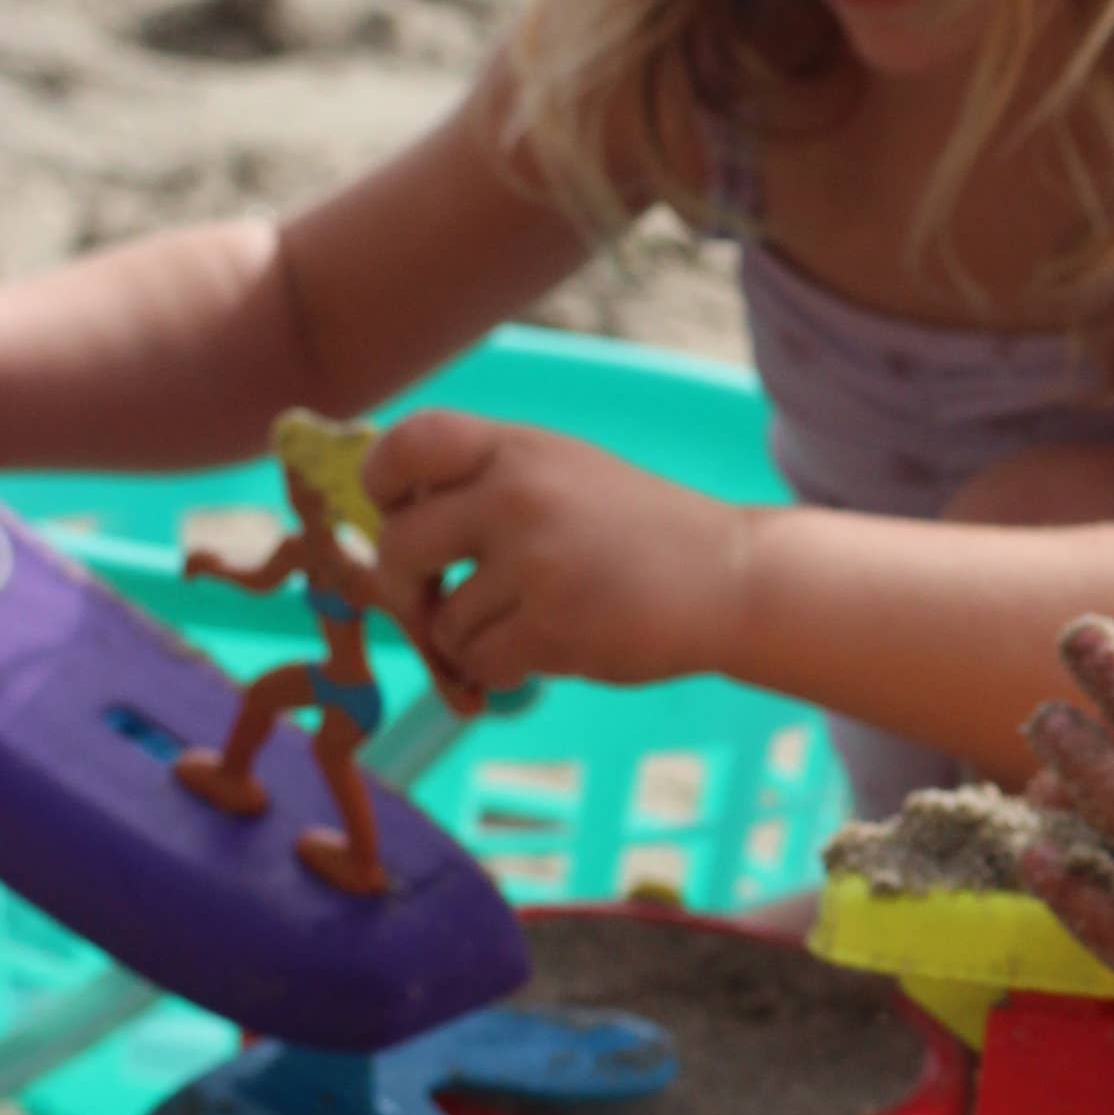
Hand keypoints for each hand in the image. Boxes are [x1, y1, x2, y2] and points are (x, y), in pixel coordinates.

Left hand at [359, 413, 756, 696]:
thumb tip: (381, 530)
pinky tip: (549, 648)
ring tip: (528, 623)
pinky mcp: (554, 626)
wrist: (731, 579)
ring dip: (470, 638)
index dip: (381, 485)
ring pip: (442, 621)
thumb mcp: (561, 474)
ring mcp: (536, 561)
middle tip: (436, 602)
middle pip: (400, 546)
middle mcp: (520, 494)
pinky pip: (480, 663)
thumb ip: (482, 485)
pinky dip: (502, 670)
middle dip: (406, 588)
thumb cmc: (635, 534)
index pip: (408, 444)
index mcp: (518, 448)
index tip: (396, 514)